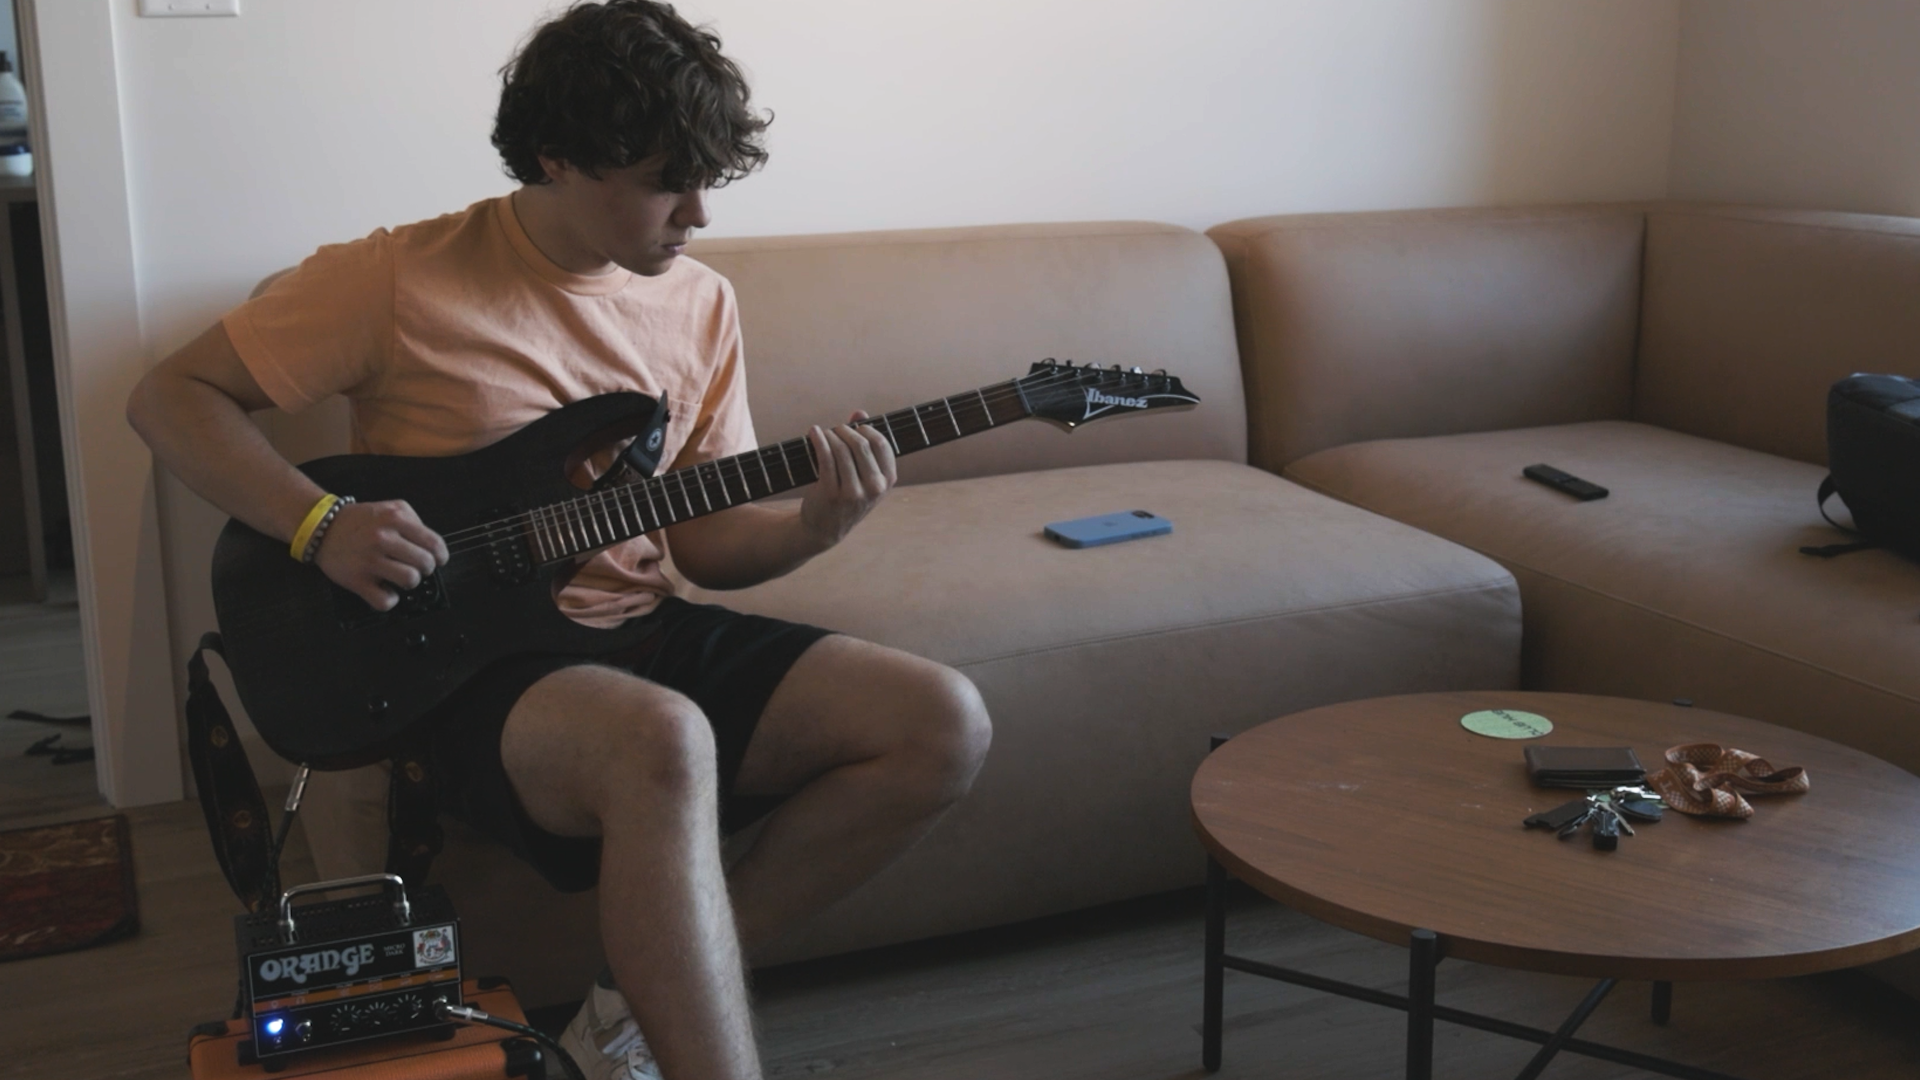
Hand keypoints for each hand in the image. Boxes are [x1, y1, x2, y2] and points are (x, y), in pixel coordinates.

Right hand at [312, 500, 448, 610]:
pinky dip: (389, 599)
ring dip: (409, 582)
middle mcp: (383, 538)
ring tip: (400, 577)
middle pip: (425, 564)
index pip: (433, 543)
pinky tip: (385, 590)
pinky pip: (385, 600)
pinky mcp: (357, 580)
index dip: (440, 556)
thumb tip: (433, 546)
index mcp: (395, 519)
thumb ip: (414, 522)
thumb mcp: (390, 508)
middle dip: (425, 569)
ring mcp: (369, 560)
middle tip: (416, 567)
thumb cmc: (359, 521)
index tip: (438, 560)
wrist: (321, 527)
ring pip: (410, 580)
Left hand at [799, 411, 897, 549]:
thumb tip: (859, 412)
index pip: (882, 444)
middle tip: (836, 430)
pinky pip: (825, 458)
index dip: (866, 430)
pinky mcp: (831, 493)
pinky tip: (813, 433)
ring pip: (842, 450)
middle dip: (845, 430)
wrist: (825, 528)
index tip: (855, 427)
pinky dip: (819, 440)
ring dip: (830, 435)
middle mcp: (874, 488)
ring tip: (823, 433)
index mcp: (887, 481)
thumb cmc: (846, 495)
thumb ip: (864, 443)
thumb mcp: (863, 475)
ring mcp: (853, 492)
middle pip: (861, 444)